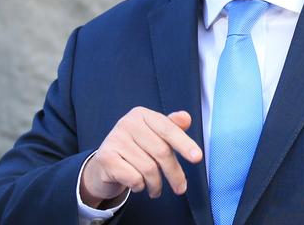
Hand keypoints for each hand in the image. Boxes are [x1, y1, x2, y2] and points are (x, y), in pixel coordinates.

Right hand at [79, 107, 202, 207]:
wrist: (106, 165)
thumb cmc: (137, 149)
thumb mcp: (155, 136)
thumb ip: (172, 127)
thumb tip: (186, 118)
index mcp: (142, 114)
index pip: (168, 129)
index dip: (184, 143)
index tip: (197, 158)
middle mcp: (127, 123)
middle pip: (161, 151)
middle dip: (174, 173)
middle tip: (181, 188)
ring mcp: (115, 139)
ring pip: (148, 168)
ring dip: (156, 184)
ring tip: (156, 189)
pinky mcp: (106, 157)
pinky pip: (133, 177)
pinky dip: (140, 186)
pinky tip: (138, 185)